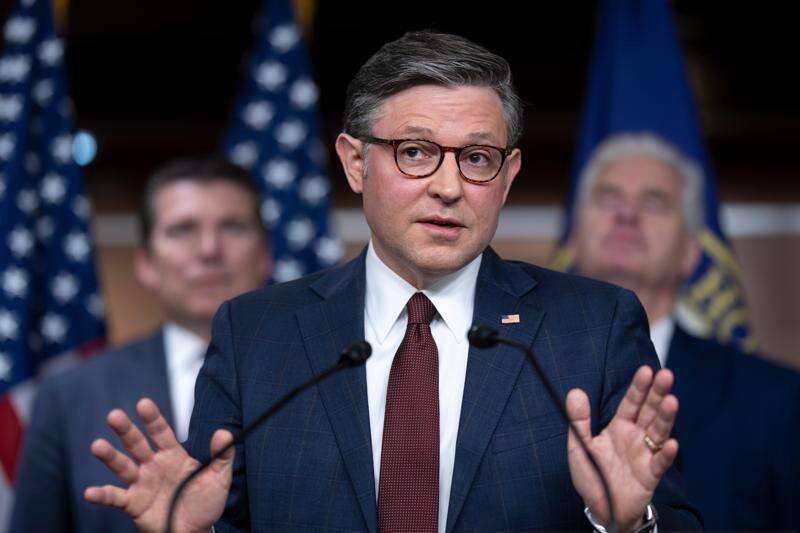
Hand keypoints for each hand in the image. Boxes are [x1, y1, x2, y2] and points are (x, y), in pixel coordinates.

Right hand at [84, 398, 233, 532]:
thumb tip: (225, 432)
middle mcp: (153, 466)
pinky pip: (115, 498)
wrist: (195, 532)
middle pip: (137, 444)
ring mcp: (141, 484)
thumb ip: (222, 455)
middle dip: (126, 430)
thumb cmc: (206, 503)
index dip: (152, 419)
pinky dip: (101, 495)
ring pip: (122, 466)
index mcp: (173, 456)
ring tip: (97, 445)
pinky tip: (90, 492)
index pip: (161, 432)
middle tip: (114, 416)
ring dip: (110, 456)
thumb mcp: (219, 477)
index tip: (143, 404)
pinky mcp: (133, 504)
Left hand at [566, 366, 678, 532]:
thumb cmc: (592, 476)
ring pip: (658, 432)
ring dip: (665, 417)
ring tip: (672, 401)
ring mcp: (645, 455)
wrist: (602, 509)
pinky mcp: (650, 476)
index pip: (631, 402)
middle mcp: (636, 438)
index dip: (638, 387)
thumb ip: (579, 420)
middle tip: (666, 375)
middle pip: (649, 411)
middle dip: (657, 393)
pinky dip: (666, 454)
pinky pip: (660, 463)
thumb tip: (574, 392)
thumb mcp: (580, 446)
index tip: (646, 370)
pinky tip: (671, 443)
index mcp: (619, 427)